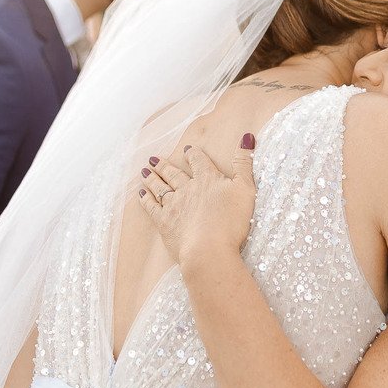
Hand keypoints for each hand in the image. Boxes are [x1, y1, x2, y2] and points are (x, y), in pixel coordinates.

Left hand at [137, 135, 257, 268]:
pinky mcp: (164, 222)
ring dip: (152, 178)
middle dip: (165, 165)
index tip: (187, 150)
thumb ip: (244, 163)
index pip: (199, 161)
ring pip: (160, 187)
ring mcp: (173, 205)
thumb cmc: (231, 222)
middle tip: (154, 159)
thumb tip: (246, 137)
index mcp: (207, 180)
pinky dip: (145, 199)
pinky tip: (140, 194)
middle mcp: (187, 189)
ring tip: (144, 171)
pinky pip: (151, 206)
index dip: (193, 154)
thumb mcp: (246, 189)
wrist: (208, 250)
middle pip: (174, 174)